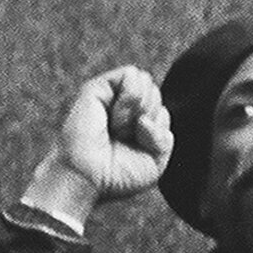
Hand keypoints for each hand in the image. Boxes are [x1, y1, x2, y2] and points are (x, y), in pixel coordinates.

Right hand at [25, 66, 173, 227]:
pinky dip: (131, 98)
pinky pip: (131, 75)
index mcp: (135, 123)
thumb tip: (154, 113)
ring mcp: (109, 96)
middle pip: (155, 92)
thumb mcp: (154, 164)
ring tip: (119, 128)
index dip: (157, 128)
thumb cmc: (115, 175)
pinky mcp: (97, 88)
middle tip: (127, 136)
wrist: (88, 177)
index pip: (161, 110)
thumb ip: (164, 138)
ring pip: (146, 80)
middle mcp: (122, 107)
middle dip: (149, 116)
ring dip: (140, 109)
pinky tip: (116, 118)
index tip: (138, 145)